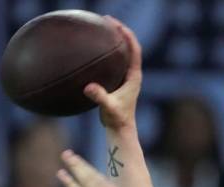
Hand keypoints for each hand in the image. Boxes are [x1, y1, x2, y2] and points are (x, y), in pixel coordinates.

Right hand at [84, 16, 142, 130]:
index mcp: (134, 77)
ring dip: (114, 41)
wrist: (120, 129)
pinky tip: (91, 52)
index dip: (128, 35)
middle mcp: (132, 75)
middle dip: (120, 32)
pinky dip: (105, 55)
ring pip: (122, 54)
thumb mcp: (108, 108)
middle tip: (107, 20)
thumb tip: (88, 87)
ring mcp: (125, 78)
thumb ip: (100, 97)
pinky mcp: (118, 83)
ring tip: (101, 30)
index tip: (116, 24)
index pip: (135, 50)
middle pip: (129, 47)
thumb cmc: (117, 120)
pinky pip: (113, 63)